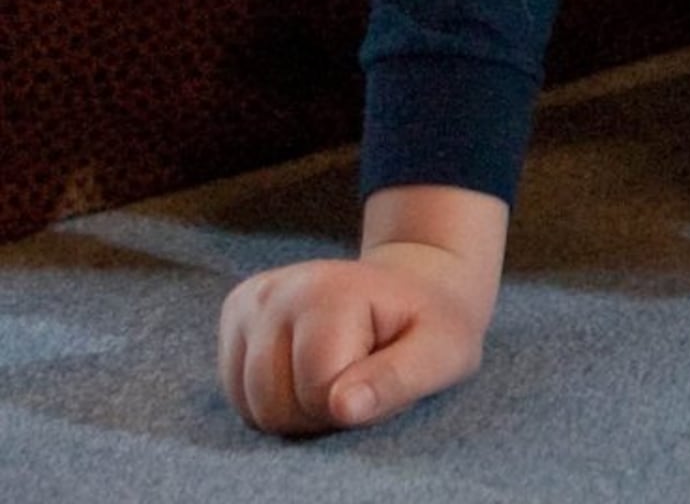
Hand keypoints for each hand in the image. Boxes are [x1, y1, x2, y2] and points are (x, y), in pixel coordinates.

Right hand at [218, 184, 505, 435]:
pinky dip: (275, 400)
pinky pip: (238, 397)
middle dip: (323, 412)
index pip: (318, 392)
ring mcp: (249, 303)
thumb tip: (342, 409)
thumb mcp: (443, 353)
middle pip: (275, 406)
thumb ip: (398, 380)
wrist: (410, 289)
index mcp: (328, 293)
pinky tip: (307, 372)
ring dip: (298, 411)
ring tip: (338, 375)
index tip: (384, 373)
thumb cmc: (430, 327)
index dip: (356, 405)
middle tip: (363, 379)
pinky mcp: (235, 318)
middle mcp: (275, 292)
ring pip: (253, 408)